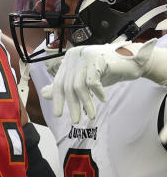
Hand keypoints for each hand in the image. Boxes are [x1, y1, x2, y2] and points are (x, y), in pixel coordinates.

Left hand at [40, 40, 157, 122]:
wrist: (133, 60)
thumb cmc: (107, 70)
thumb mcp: (84, 79)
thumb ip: (66, 85)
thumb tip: (43, 94)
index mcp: (68, 59)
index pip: (58, 82)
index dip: (57, 99)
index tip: (58, 115)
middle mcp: (75, 55)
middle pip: (68, 85)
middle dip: (72, 105)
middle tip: (75, 121)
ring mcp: (86, 55)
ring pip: (79, 85)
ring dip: (85, 103)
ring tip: (91, 115)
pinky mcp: (98, 58)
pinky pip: (92, 81)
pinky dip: (97, 92)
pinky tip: (103, 99)